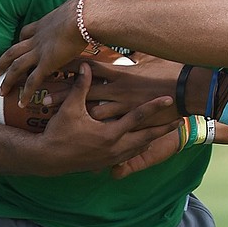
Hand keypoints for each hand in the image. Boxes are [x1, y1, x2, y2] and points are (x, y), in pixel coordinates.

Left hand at [0, 0, 86, 106]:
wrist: (83, 18)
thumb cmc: (84, 9)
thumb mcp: (76, 2)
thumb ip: (76, 0)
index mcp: (44, 24)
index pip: (26, 33)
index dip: (20, 40)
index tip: (18, 44)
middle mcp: (37, 39)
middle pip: (13, 51)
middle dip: (2, 62)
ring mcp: (39, 52)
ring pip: (16, 67)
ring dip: (7, 79)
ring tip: (1, 91)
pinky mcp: (47, 64)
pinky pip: (33, 81)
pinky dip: (26, 93)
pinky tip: (21, 103)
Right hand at [35, 62, 179, 175]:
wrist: (47, 160)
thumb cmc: (59, 132)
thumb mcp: (71, 108)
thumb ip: (82, 86)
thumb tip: (86, 64)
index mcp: (110, 134)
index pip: (138, 117)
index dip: (154, 107)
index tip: (169, 99)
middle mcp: (115, 148)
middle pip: (146, 137)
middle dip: (163, 129)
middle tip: (180, 120)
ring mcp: (111, 157)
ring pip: (138, 148)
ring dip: (153, 138)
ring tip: (167, 131)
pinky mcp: (106, 162)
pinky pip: (128, 155)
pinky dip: (138, 148)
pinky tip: (144, 144)